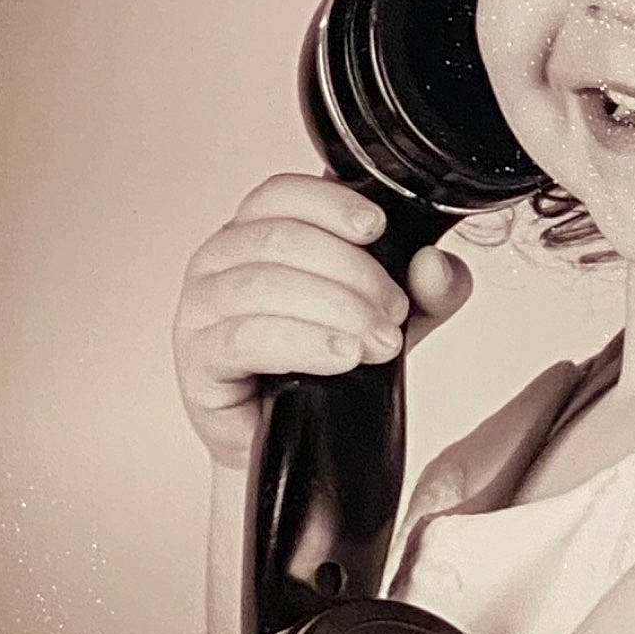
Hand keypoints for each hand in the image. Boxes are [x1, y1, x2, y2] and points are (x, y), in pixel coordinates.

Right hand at [172, 173, 473, 468]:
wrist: (303, 439)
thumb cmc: (330, 364)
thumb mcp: (393, 316)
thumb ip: (427, 288)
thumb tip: (436, 265)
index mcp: (258, 232)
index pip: (282, 193)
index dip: (331, 204)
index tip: (377, 229)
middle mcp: (221, 260)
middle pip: (280, 238)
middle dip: (351, 272)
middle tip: (393, 310)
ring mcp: (201, 308)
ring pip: (262, 285)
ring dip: (334, 308)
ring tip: (378, 341)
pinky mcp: (198, 360)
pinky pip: (244, 338)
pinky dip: (303, 342)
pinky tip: (341, 354)